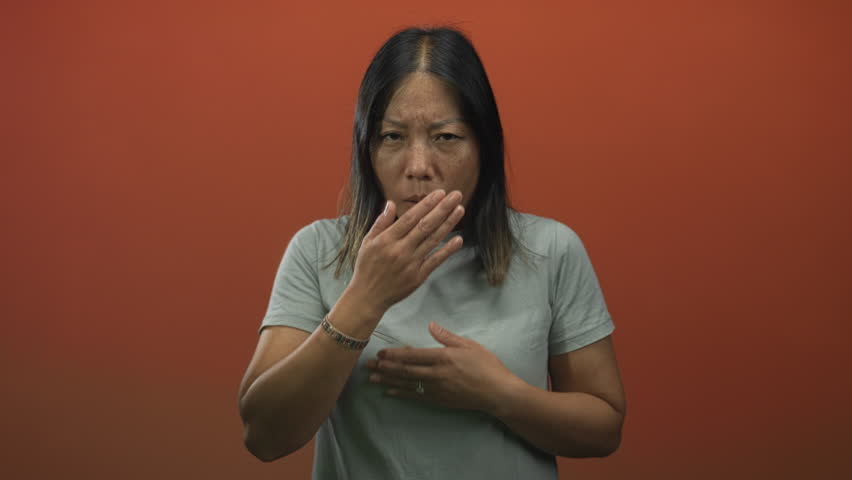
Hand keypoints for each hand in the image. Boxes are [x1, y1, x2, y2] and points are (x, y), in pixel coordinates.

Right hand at [350, 190, 465, 311]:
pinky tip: (458, 239)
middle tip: (456, 195)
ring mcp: (411, 264)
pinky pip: (435, 261)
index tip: (440, 193)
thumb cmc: (366, 267)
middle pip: (425, 226)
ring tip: (460, 210)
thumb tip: (390, 203)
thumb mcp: (367, 242)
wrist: (367, 297)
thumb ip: (381, 222)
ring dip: (448, 224)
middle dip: (442, 209)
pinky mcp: (418, 277)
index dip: (427, 204)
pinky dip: (448, 250)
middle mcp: (400, 250)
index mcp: (387, 240)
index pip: (410, 218)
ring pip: (433, 240)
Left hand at [365, 322, 520, 414]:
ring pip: (406, 384)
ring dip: (388, 381)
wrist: (497, 392)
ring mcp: (436, 389)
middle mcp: (436, 374)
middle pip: (404, 370)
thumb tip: (431, 325)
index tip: (380, 353)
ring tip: (372, 378)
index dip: (394, 355)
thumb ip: (446, 336)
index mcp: (442, 357)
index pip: (412, 355)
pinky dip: (401, 394)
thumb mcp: (468, 345)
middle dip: (384, 368)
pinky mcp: (439, 400)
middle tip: (367, 365)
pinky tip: (389, 392)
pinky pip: (415, 397)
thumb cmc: (486, 365)